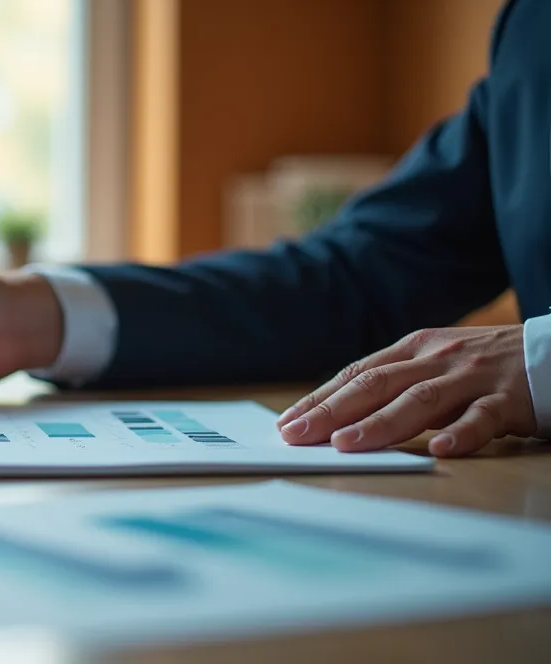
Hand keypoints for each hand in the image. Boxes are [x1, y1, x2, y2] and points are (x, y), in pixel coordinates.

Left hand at [276, 326, 535, 456]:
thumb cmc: (488, 366)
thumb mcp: (437, 365)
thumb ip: (397, 384)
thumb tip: (340, 415)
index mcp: (416, 348)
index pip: (357, 373)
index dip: (321, 398)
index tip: (287, 422)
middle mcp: (438, 359)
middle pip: (376, 384)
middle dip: (331, 411)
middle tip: (296, 436)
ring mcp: (474, 378)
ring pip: (419, 400)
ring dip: (378, 423)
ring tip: (345, 444)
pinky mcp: (511, 399)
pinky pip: (483, 418)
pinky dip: (461, 433)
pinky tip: (440, 449)